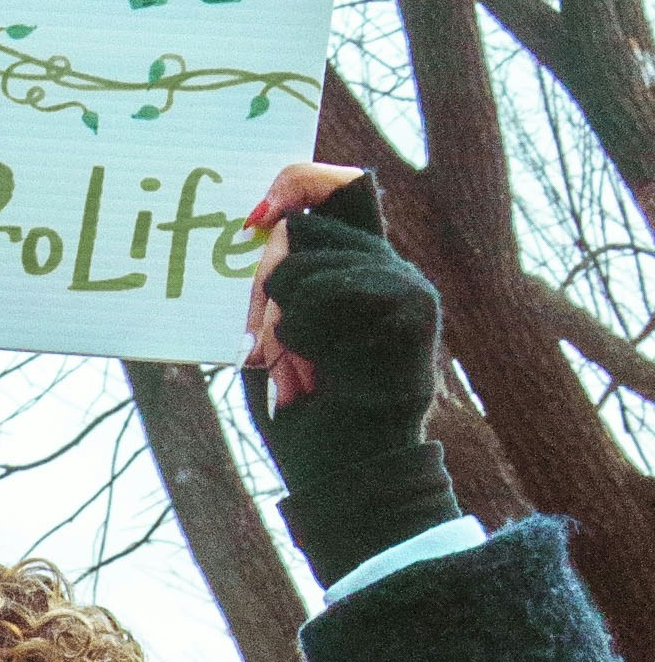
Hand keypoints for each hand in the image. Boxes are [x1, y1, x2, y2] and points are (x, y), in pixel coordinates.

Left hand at [236, 163, 453, 591]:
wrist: (351, 477)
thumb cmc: (310, 416)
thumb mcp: (272, 342)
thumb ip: (270, 288)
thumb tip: (248, 231)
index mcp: (359, 268)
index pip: (339, 190)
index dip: (297, 183)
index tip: (253, 217)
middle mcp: (386, 268)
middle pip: (309, 223)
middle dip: (263, 278)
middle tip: (260, 336)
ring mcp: (404, 286)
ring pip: (305, 261)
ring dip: (279, 319)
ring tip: (294, 367)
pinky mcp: (412, 308)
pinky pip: (327, 292)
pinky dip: (304, 333)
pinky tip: (315, 369)